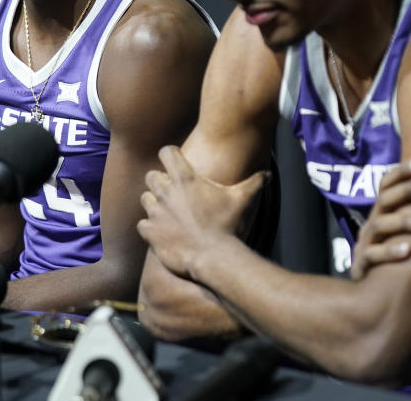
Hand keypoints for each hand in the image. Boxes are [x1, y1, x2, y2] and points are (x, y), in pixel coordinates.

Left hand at [137, 145, 269, 278]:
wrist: (212, 257)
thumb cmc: (227, 225)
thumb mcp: (243, 200)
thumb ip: (255, 183)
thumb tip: (268, 175)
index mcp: (185, 179)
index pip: (166, 152)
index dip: (171, 155)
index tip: (178, 162)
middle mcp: (166, 192)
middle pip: (151, 175)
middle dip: (160, 180)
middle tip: (174, 191)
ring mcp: (155, 212)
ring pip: (145, 198)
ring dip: (154, 202)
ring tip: (169, 211)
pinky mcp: (150, 231)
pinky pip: (142, 223)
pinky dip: (151, 226)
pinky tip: (164, 230)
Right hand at [350, 157, 410, 279]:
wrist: (372, 289)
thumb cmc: (401, 254)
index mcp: (384, 211)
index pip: (388, 184)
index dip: (401, 171)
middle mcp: (373, 222)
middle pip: (386, 199)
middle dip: (408, 192)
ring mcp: (366, 242)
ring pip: (380, 225)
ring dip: (404, 222)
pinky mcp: (362, 264)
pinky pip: (373, 255)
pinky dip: (389, 251)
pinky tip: (407, 251)